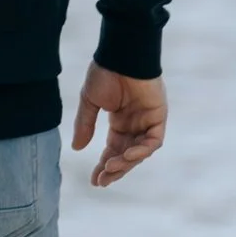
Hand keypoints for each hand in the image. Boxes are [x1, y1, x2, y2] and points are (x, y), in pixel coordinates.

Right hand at [72, 65, 166, 187]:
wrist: (120, 55)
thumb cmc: (105, 73)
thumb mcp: (89, 102)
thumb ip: (85, 125)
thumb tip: (77, 148)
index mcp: (119, 121)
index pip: (113, 150)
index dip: (104, 166)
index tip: (94, 180)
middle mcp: (134, 124)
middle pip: (126, 155)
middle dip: (115, 170)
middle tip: (102, 181)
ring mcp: (147, 121)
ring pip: (140, 151)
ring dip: (126, 162)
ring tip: (110, 167)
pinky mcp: (158, 116)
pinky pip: (154, 141)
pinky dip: (141, 150)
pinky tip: (126, 155)